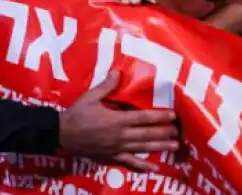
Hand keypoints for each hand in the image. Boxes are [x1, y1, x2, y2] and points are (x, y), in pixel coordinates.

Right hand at [59, 71, 178, 170]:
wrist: (62, 135)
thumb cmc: (76, 115)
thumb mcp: (90, 97)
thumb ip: (106, 87)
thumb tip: (118, 72)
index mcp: (117, 120)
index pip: (144, 118)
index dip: (160, 116)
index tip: (173, 115)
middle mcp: (121, 136)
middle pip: (147, 134)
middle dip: (164, 132)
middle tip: (179, 131)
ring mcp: (118, 148)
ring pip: (143, 148)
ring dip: (160, 147)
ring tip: (174, 146)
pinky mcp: (112, 157)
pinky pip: (130, 163)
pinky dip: (142, 166)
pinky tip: (154, 168)